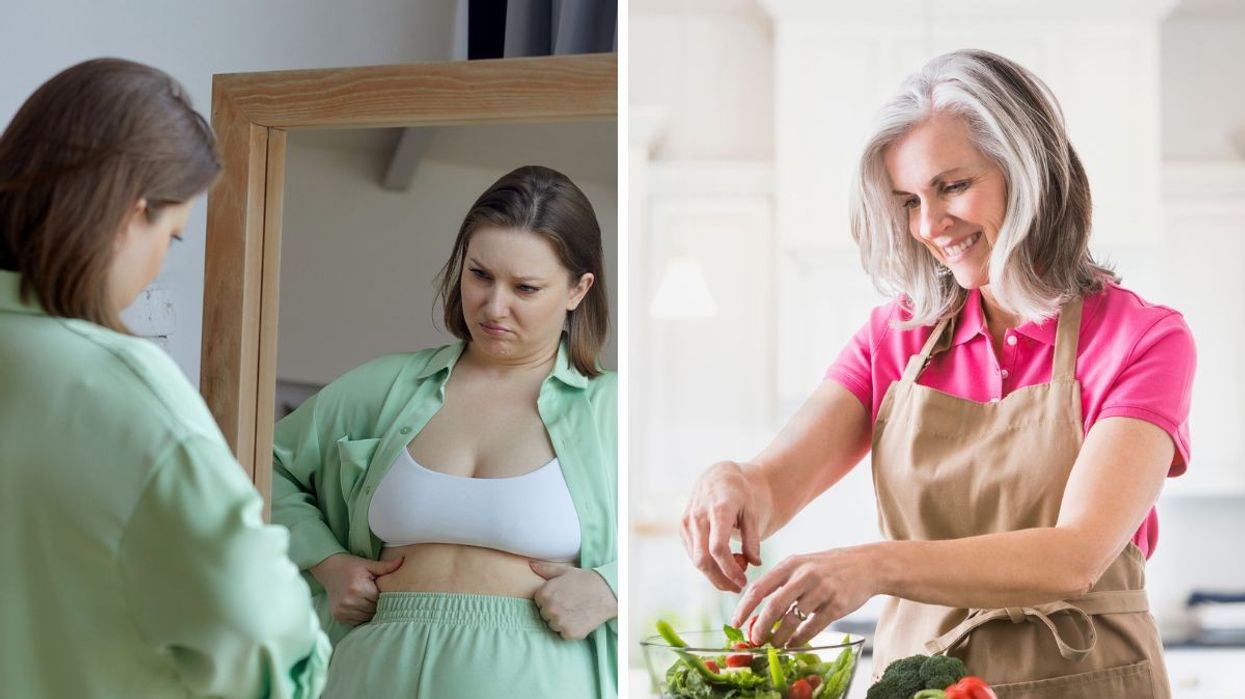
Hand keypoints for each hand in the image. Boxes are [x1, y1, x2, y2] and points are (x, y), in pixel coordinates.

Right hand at [309, 553, 402, 625]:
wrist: (328, 569)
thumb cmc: (351, 565)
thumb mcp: (368, 564)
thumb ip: (386, 566)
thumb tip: (403, 561)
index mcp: (359, 588)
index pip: (381, 599)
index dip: (386, 597)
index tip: (390, 593)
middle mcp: (350, 601)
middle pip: (374, 610)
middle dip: (380, 605)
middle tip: (381, 598)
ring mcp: (343, 610)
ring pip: (367, 617)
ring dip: (371, 612)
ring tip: (371, 602)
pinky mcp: (338, 616)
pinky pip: (357, 621)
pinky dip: (362, 616)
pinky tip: (362, 607)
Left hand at [529, 561, 616, 639]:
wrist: (606, 592)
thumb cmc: (584, 580)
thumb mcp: (564, 571)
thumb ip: (545, 569)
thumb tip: (531, 565)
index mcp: (545, 593)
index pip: (538, 603)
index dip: (550, 600)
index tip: (561, 597)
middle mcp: (549, 608)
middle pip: (545, 615)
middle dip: (554, 611)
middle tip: (570, 604)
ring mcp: (559, 622)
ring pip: (554, 626)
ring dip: (562, 621)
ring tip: (575, 611)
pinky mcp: (570, 633)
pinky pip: (564, 635)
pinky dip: (571, 630)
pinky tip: (580, 619)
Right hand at [680, 461, 766, 591]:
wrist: (719, 477)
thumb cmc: (740, 494)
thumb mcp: (752, 512)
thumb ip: (753, 538)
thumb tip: (755, 563)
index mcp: (718, 509)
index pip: (718, 548)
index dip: (730, 569)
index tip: (744, 582)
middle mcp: (697, 516)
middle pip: (703, 559)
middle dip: (720, 579)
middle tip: (739, 588)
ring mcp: (687, 522)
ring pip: (696, 560)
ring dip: (715, 575)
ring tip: (736, 575)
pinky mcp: (682, 528)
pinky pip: (694, 554)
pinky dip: (708, 564)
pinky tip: (724, 563)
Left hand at [731, 545, 877, 647]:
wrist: (866, 565)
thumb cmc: (828, 567)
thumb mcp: (802, 564)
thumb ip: (781, 581)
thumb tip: (757, 608)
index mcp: (790, 564)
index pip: (759, 587)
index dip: (745, 607)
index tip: (736, 623)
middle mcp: (804, 575)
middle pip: (773, 606)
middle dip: (760, 627)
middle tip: (754, 640)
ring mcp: (821, 590)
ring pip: (792, 619)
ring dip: (779, 636)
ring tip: (774, 644)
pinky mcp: (836, 605)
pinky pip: (812, 628)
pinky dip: (799, 639)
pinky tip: (793, 643)